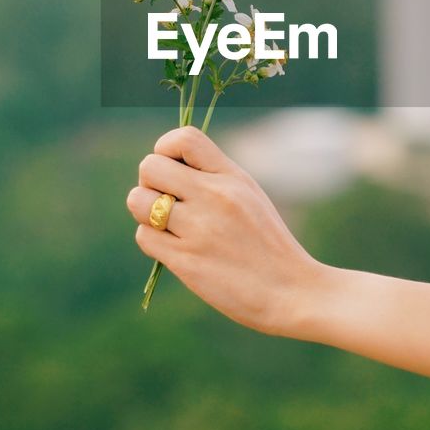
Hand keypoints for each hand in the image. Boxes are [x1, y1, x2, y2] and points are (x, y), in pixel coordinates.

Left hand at [127, 126, 323, 334]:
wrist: (291, 292)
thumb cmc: (268, 244)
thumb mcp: (249, 195)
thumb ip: (213, 176)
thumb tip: (168, 166)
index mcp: (232, 176)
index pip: (184, 138)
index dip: (165, 150)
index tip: (174, 170)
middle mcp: (215, 196)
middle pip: (149, 167)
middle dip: (149, 183)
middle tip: (166, 201)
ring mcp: (200, 229)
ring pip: (138, 202)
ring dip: (145, 213)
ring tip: (168, 225)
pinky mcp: (187, 261)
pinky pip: (144, 237)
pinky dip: (153, 241)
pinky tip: (174, 249)